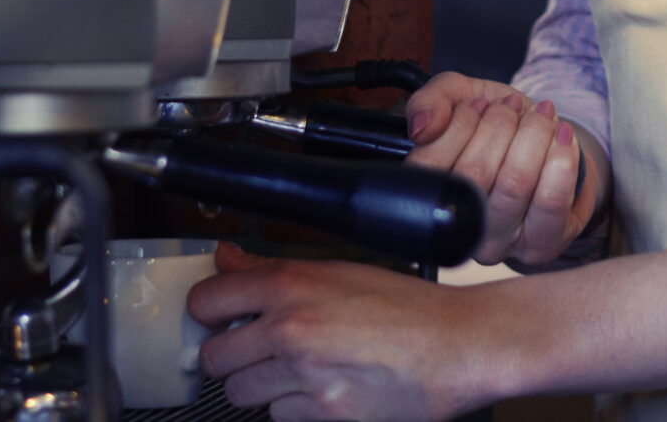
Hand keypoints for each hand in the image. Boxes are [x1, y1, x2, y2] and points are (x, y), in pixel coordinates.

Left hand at [189, 244, 504, 420]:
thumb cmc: (409, 307)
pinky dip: (296, 409)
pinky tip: (324, 391)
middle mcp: (291, 328)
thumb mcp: (339, 270)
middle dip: (233, 357)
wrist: (460, 345)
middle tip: (258, 351)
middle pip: (214, 358)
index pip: (206, 301)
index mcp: (293, 283)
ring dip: (263, 386)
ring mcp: (306, 375)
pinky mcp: (324, 415)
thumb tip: (226, 260)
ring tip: (299, 371)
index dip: (208, 313)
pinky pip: (281, 418)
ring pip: (242, 393)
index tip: (217, 318)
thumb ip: (273, 269)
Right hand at [403, 74, 603, 265]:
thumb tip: (422, 127)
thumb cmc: (499, 130)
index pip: (430, 165)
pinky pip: (551, 200)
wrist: (549, 152)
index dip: (459, 125)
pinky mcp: (541, 246)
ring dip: (532, 134)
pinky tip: (562, 134)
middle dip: (500, 124)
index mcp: (430, 196)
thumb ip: (431, 101)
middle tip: (510, 105)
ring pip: (515, 182)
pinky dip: (560, 156)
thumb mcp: (460, 100)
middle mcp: (458, 229)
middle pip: (476, 172)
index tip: (478, 104)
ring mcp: (499, 244)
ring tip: (539, 115)